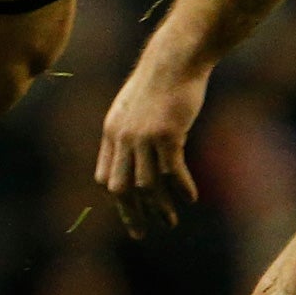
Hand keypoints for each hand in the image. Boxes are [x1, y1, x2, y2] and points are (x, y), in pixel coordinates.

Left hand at [95, 46, 210, 237]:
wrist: (173, 60)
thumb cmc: (158, 83)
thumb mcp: (134, 108)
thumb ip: (131, 132)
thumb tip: (137, 155)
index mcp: (111, 132)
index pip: (105, 176)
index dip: (116, 198)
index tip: (128, 213)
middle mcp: (121, 137)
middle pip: (120, 187)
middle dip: (129, 213)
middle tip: (140, 234)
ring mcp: (142, 136)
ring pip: (146, 184)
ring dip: (158, 206)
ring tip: (170, 222)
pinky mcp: (167, 133)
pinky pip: (172, 170)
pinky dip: (181, 187)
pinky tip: (190, 198)